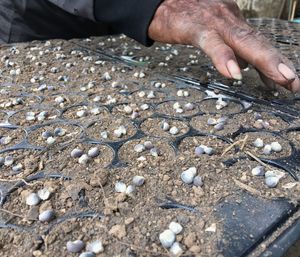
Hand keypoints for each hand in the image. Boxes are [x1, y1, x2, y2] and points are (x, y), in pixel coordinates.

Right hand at [148, 0, 299, 91]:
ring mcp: (213, 22)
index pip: (258, 44)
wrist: (161, 3)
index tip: (287, 81)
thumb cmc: (186, 18)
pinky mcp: (195, 27)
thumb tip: (244, 66)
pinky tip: (233, 74)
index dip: (274, 62)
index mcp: (234, 23)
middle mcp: (229, 20)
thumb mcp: (212, 32)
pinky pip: (211, 43)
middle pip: (257, 42)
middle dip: (277, 63)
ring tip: (281, 79)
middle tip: (293, 83)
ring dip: (264, 60)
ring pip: (242, 41)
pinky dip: (224, 58)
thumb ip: (230, 47)